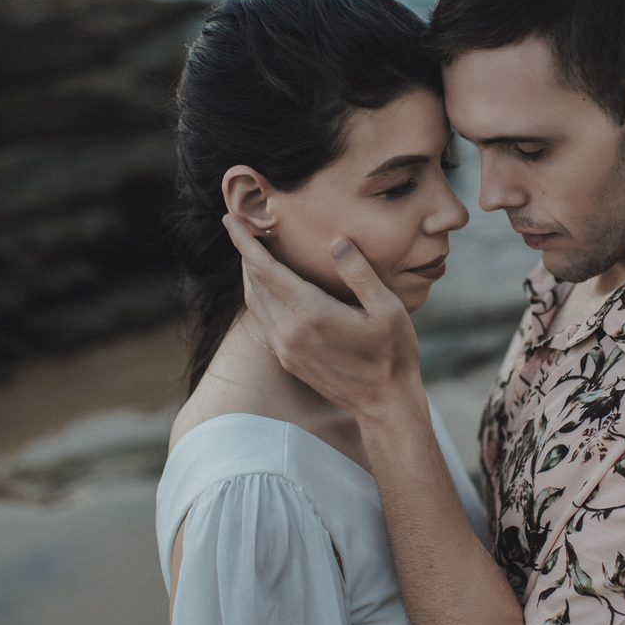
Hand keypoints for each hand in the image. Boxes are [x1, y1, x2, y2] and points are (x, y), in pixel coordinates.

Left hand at [222, 214, 423, 422]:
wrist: (385, 404)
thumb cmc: (394, 354)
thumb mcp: (388, 309)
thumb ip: (360, 274)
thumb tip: (337, 242)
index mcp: (312, 314)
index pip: (266, 270)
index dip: (246, 243)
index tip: (231, 220)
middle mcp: (291, 332)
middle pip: (255, 284)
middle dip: (244, 253)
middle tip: (239, 226)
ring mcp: (287, 349)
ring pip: (254, 304)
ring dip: (248, 275)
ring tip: (249, 252)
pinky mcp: (289, 360)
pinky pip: (263, 322)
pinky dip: (257, 298)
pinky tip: (265, 287)